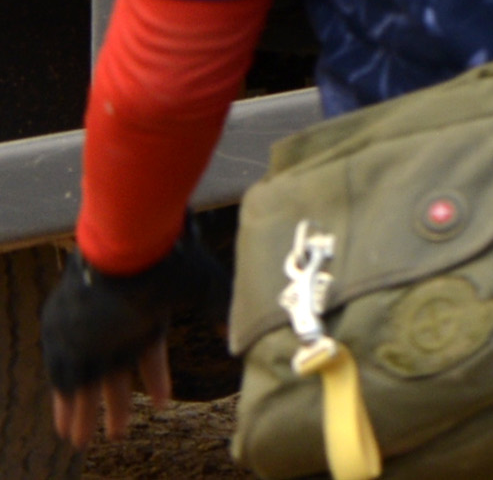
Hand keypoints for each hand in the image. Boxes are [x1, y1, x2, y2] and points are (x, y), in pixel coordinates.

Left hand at [44, 222, 222, 448]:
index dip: (155, 379)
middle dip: (116, 406)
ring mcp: (90, 338)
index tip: (160, 402)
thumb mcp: (205, 284)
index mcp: (142, 316)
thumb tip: (235, 331)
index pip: (148, 355)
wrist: (125, 246)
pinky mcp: (67, 345)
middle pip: (114, 377)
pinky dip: (66, 406)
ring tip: (85, 439)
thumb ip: (221, 306)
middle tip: (117, 433)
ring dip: (86, 413)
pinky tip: (67, 426)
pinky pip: (65, 384)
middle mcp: (114, 329)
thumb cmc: (167, 260)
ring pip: (87, 385)